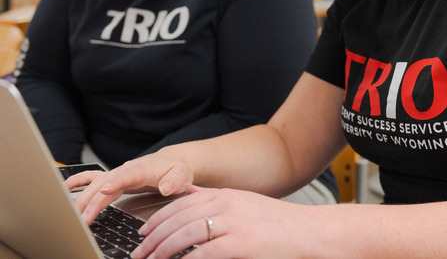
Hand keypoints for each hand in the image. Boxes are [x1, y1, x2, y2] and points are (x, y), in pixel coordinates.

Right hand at [67, 153, 194, 223]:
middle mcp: (125, 170)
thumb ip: (176, 180)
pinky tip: (65, 188)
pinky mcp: (112, 178)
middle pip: (105, 184)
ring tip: (73, 216)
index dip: (115, 182)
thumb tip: (166, 187)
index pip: (127, 175)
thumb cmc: (175, 170)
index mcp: (141, 168)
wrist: (170, 164)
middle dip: (94, 200)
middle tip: (83, 218)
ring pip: (95, 185)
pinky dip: (77, 181)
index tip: (105, 190)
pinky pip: (91, 178)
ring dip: (83, 199)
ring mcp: (117, 174)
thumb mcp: (182, 175)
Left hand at [131, 184, 320, 258]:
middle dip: (153, 236)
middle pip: (179, 217)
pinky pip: (205, 251)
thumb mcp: (242, 203)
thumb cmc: (276, 222)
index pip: (182, 203)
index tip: (142, 232)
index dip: (158, 217)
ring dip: (163, 250)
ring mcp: (233, 222)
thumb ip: (215, 201)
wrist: (306, 230)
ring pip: (187, 233)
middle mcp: (226, 204)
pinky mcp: (241, 242)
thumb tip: (190, 196)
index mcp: (225, 194)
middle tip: (138, 253)